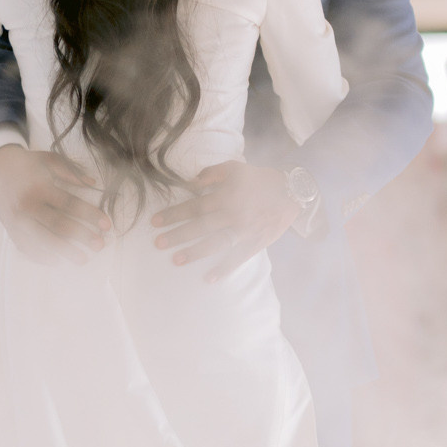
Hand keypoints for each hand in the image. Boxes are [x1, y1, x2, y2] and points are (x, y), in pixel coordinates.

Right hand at [0, 145, 107, 263]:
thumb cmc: (29, 165)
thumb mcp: (50, 160)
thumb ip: (72, 171)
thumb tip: (94, 182)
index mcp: (39, 187)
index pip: (69, 204)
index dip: (90, 215)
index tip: (107, 225)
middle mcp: (27, 205)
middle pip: (58, 225)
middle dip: (82, 236)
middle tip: (100, 245)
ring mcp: (17, 221)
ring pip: (43, 240)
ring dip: (65, 251)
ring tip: (83, 259)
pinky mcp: (11, 231)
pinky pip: (27, 248)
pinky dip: (41, 256)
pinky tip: (57, 261)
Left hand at [153, 161, 300, 282]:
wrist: (292, 192)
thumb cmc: (259, 179)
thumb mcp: (235, 168)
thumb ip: (211, 174)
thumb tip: (190, 182)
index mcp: (226, 196)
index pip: (194, 206)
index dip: (174, 214)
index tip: (155, 222)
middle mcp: (233, 214)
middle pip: (201, 226)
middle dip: (178, 235)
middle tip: (158, 243)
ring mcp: (245, 231)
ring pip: (216, 243)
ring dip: (195, 252)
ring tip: (176, 260)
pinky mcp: (256, 243)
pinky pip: (238, 258)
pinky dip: (224, 268)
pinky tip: (209, 278)